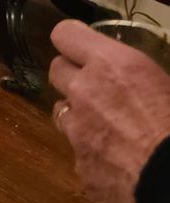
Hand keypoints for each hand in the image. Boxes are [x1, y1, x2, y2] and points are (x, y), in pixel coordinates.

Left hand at [49, 19, 169, 202]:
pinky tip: (122, 167)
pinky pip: (81, 155)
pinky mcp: (81, 168)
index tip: (85, 49)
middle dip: (74, 77)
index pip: (65, 35)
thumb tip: (144, 84)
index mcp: (112, 66)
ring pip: (62, 113)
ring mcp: (77, 132)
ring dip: (80, 117)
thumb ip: (145, 78)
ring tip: (111, 130)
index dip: (74, 42)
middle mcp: (85, 92)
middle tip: (101, 90)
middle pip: (57, 71)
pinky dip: (96, 158)